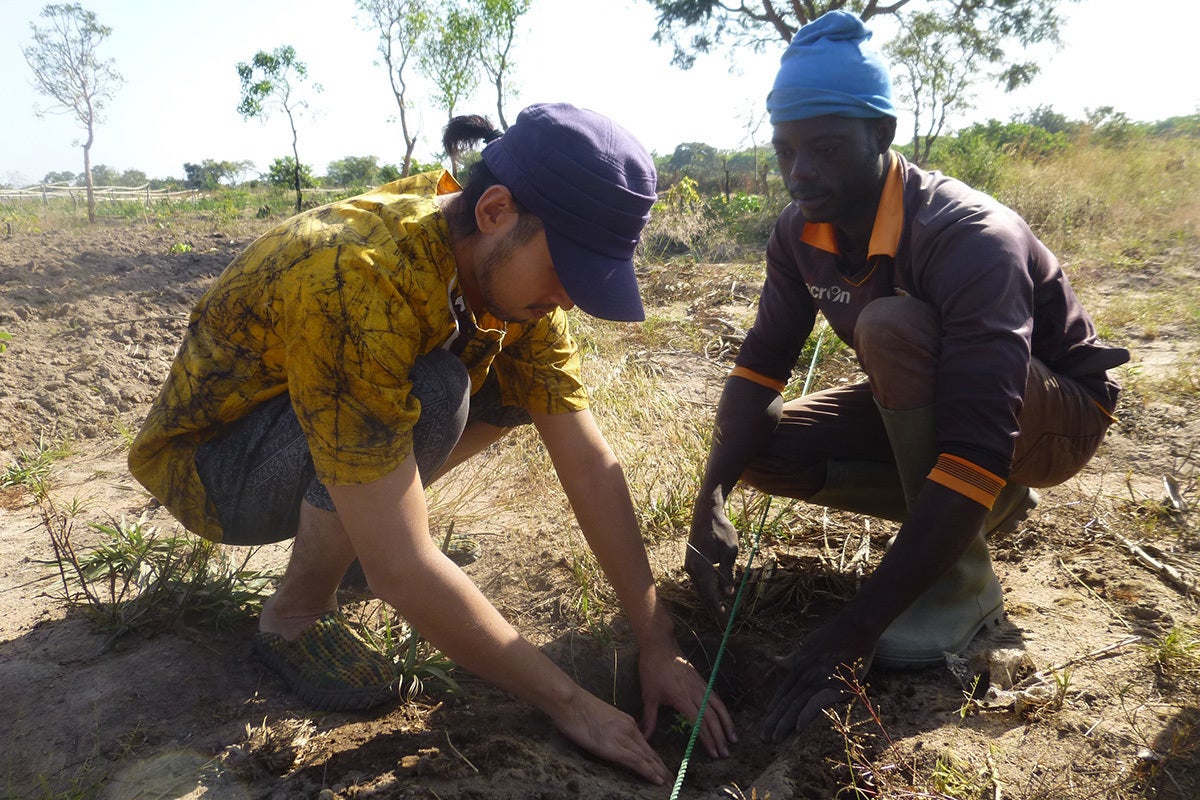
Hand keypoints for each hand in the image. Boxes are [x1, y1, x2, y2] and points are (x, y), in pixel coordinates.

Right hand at [550, 687, 671, 784]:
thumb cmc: (578, 709)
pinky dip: (649, 772)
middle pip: (650, 752)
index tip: (663, 769)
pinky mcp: (614, 747)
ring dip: (660, 773)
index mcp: (626, 721)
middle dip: (662, 768)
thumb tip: (613, 741)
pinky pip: (636, 761)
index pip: (645, 744)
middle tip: (673, 781)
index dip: (655, 759)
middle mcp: (629, 729)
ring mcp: (623, 737)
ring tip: (671, 785)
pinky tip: (657, 780)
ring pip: (647, 758)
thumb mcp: (601, 718)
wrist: (570, 702)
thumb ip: (611, 729)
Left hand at [638, 646, 736, 758]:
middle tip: (725, 754)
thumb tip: (645, 737)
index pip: (699, 723)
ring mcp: (700, 686)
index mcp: (682, 698)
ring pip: (718, 707)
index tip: (713, 753)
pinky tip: (725, 719)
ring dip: (727, 724)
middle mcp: (695, 693)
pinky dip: (723, 710)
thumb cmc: (652, 669)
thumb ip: (650, 718)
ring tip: (733, 739)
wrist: (660, 645)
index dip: (707, 739)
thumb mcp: (649, 695)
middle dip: (720, 737)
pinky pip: (715, 698)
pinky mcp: (701, 680)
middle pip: (712, 718)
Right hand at [685, 503, 739, 622]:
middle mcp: (692, 568)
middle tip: (724, 623)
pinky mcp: (691, 562)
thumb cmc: (721, 530)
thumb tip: (728, 595)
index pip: (710, 594)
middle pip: (703, 594)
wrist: (706, 513)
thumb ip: (727, 574)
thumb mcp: (730, 552)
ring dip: (710, 600)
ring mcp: (689, 565)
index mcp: (701, 566)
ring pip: (700, 588)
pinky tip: (715, 595)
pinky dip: (707, 589)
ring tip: (721, 612)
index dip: (718, 609)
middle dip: (714, 608)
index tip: (725, 622)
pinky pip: (699, 580)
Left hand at [762, 617, 875, 741]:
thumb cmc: (833, 635)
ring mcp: (818, 681)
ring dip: (785, 724)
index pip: (782, 693)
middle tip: (763, 739)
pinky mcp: (834, 686)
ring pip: (797, 706)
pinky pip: (817, 703)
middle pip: (786, 703)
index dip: (773, 708)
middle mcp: (805, 677)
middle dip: (774, 722)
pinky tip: (799, 728)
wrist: (854, 628)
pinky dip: (807, 714)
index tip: (765, 721)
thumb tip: (775, 659)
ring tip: (774, 739)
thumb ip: (791, 658)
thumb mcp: (807, 646)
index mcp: (798, 668)